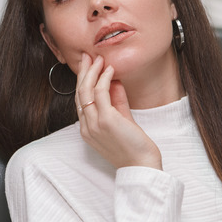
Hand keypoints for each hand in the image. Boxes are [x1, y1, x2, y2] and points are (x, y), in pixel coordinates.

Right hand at [75, 54, 161, 169]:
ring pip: (86, 91)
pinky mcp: (106, 120)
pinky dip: (104, 78)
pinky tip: (109, 70)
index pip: (80, 100)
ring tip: (98, 59)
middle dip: (83, 72)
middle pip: (79, 93)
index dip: (83, 81)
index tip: (87, 67)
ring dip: (92, 72)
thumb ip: (116, 102)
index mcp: (87, 129)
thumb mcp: (122, 121)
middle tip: (87, 56)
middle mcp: (86, 126)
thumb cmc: (134, 147)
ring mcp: (94, 123)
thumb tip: (113, 82)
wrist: (141, 166)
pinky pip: (100, 93)